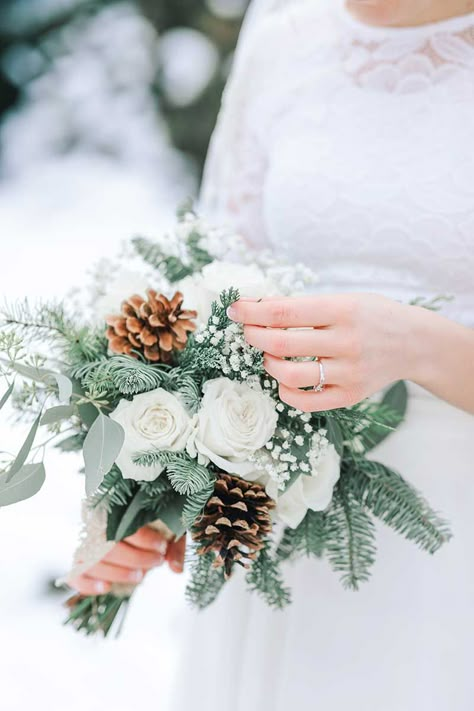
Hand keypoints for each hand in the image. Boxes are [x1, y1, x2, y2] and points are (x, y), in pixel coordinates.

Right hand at [69, 526, 185, 595]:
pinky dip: (89, 585)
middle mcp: (95, 526)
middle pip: (109, 547)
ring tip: (141, 576)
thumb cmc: (152, 527)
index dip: (144, 539)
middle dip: (136, 558)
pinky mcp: (80, 564)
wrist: (133, 528)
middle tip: (157, 562)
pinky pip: (76, 576)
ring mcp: (85, 546)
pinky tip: (107, 588)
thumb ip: (173, 547)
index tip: (162, 548)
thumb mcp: (167, 531)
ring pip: (94, 563)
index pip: (124, 524)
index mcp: (115, 510)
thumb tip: (175, 568)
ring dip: (119, 573)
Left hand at [228, 293, 415, 411]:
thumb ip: (302, 306)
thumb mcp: (343, 299)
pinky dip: (285, 391)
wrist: (414, 343)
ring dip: (268, 364)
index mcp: (343, 310)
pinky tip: (284, 379)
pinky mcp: (350, 396)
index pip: (284, 311)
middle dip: (254, 337)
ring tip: (269, 355)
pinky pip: (305, 402)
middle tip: (248, 332)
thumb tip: (254, 307)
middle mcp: (347, 342)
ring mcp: (349, 373)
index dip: (252, 311)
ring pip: (290, 376)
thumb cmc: (371, 316)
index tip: (234, 309)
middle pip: (282, 344)